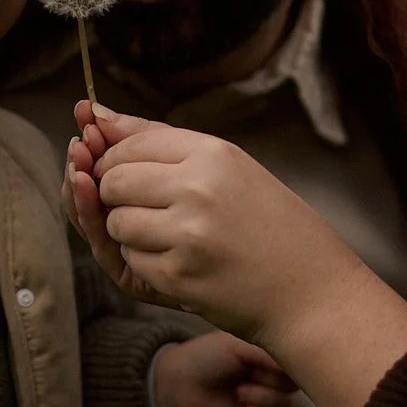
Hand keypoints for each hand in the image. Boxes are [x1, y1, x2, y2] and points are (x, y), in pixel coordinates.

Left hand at [66, 98, 336, 338]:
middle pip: (113, 181)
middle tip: (146, 209)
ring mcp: (187, 234)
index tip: (127, 176)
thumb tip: (95, 115)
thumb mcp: (229, 168)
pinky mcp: (179, 276)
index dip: (114, 161)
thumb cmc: (269, 225)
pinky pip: (131, 260)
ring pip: (116, 222)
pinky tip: (179, 263)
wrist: (311, 291)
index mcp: (212, 153)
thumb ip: (160, 141)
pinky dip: (144, 263)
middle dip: (115, 197)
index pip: (129, 144)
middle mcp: (198, 188)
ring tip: (169, 236)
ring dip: (129, 232)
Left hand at [153, 331, 295, 406]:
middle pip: (294, 383)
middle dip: (270, 379)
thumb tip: (299, 363)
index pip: (297, 359)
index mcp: (267, 353)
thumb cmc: (205, 357)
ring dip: (261, 398)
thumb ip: (269, 352)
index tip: (265, 360)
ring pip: (286, 404)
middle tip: (245, 374)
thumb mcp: (238, 344)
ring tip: (237, 392)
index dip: (285, 361)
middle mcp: (270, 376)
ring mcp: (265, 400)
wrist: (179, 386)